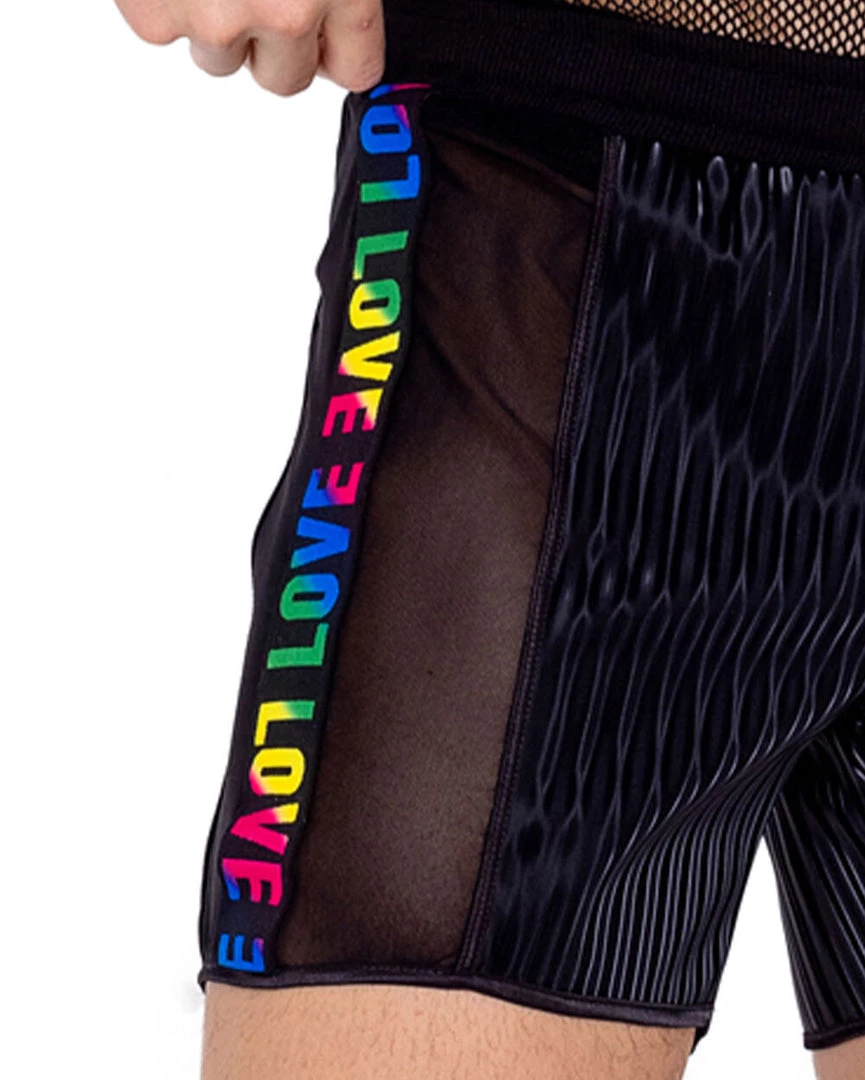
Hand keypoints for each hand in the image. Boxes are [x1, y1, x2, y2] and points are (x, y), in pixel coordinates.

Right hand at [115, 0, 384, 95]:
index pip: (356, 68)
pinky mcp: (154, 14)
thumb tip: (336, 29)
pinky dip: (162, 0)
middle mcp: (283, 14)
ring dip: (216, 20)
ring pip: (221, 59)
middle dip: (274, 41)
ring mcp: (215, 20)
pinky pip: (164, 29)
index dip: (338, 47)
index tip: (327, 36)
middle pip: (286, 79)